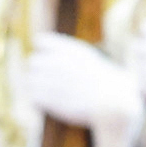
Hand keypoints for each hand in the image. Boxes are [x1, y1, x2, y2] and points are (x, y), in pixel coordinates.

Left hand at [22, 33, 145, 146]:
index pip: (40, 42)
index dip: (42, 53)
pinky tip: (45, 105)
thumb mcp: (86, 57)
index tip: (49, 63)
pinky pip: (34, 97)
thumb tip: (37, 42)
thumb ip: (64, 49)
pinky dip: (37, 102)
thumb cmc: (101, 82)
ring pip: (31, 80)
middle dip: (37, 71)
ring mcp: (57, 81)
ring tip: (46, 94)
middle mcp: (62, 63)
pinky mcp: (54, 101)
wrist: (115, 104)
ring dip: (35, 87)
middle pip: (33, 61)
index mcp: (71, 50)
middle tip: (47, 81)